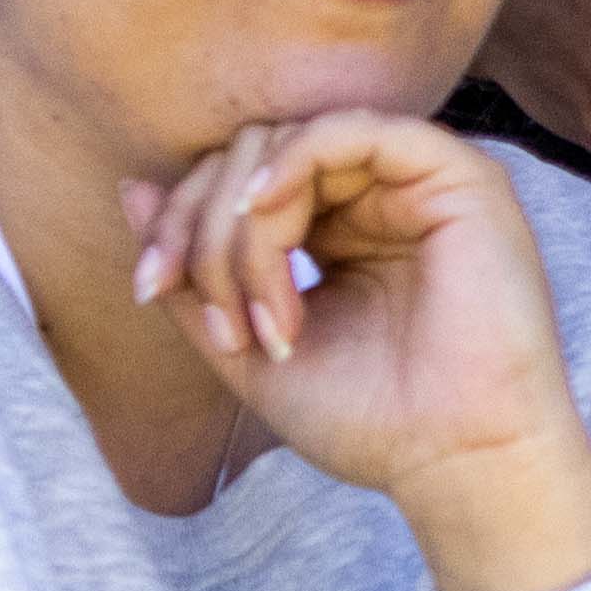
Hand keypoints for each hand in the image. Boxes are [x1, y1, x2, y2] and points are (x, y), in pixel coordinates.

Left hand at [122, 109, 590, 590]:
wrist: (459, 463)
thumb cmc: (372, 422)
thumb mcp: (249, 352)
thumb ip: (196, 278)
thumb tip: (131, 190)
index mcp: (339, 232)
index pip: (234, 184)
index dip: (177, 225)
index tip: (148, 290)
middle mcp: (378, 197)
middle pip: (250, 155)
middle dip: (202, 228)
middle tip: (215, 317)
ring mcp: (418, 183)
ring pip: (290, 141)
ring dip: (244, 218)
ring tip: (260, 307)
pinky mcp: (459, 176)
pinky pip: (354, 127)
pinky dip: (295, 160)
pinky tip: (265, 210)